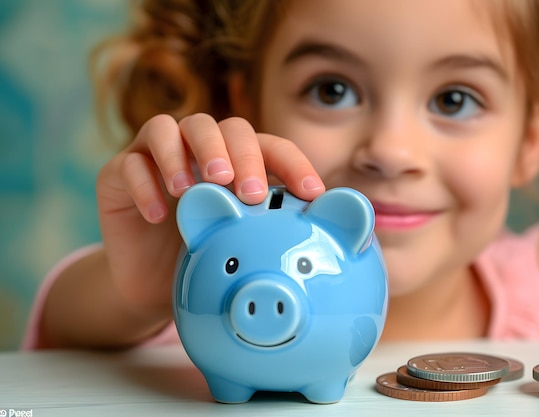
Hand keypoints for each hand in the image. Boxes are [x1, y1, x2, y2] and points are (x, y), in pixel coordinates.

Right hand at [95, 114, 324, 324]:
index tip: (312, 194)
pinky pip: (127, 164)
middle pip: (219, 126)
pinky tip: (160, 214)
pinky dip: (145, 185)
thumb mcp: (245, 244)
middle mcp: (198, 151)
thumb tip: (343, 231)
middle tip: (248, 191)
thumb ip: (277, 227)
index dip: (293, 164)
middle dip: (237, 155)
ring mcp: (155, 158)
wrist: (154, 285)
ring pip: (167, 128)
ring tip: (196, 190)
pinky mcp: (119, 174)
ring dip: (185, 155)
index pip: (270, 147)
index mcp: (236, 162)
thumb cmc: (207, 257)